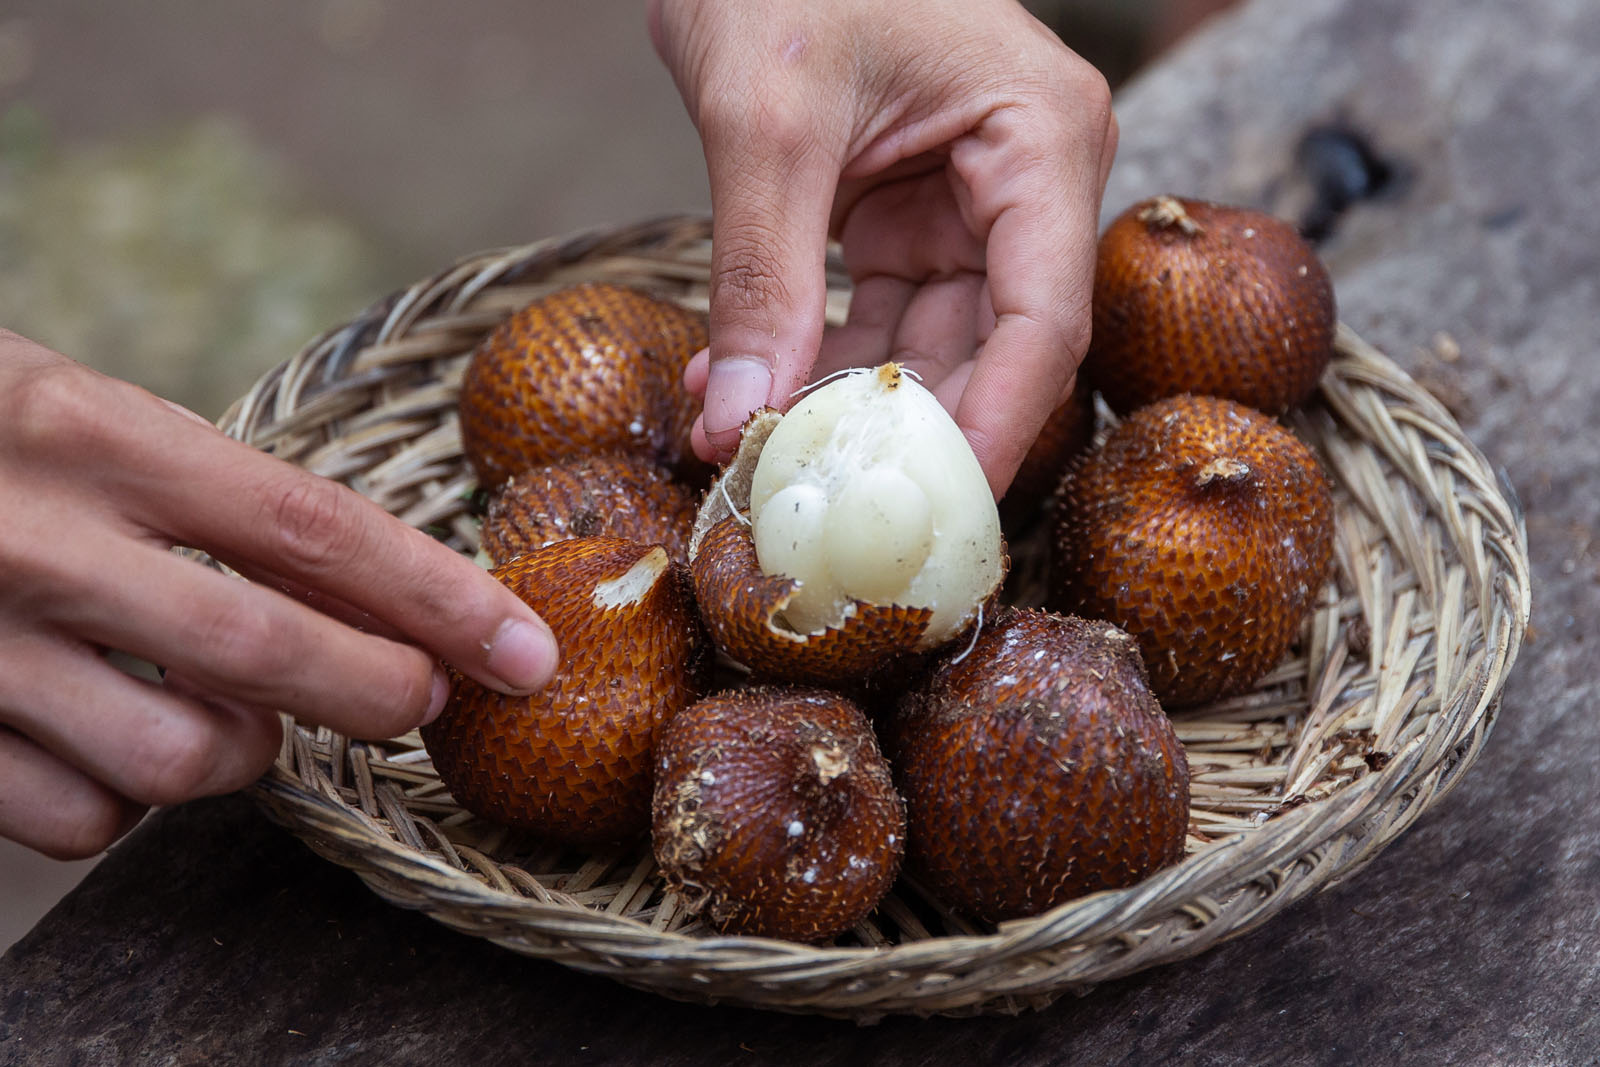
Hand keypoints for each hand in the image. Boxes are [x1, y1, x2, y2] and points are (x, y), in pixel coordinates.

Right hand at [0, 332, 558, 858]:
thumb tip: (372, 588)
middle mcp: (36, 538)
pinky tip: (122, 748)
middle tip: (421, 697)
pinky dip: (132, 804)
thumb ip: (201, 490)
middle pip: (269, 651)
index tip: (525, 649)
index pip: (312, 524)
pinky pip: (78, 819)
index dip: (438, 595)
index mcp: (94, 429)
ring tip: (242, 714)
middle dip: (380, 690)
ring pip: (181, 759)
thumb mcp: (80, 411)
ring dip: (247, 754)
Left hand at [651, 0, 1116, 496]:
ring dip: (839, 402)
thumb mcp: (766, 120)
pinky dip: (812, 357)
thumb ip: (762, 273)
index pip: (1043, 317)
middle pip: (989, 347)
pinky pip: (875, 317)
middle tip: (822, 498)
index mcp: (1040, 136)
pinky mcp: (908, 219)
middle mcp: (1025, 179)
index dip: (995, 424)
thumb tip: (741, 416)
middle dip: (899, 427)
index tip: (932, 505)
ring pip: (927, 346)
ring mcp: (968, 204)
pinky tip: (739, 388)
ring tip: (751, 446)